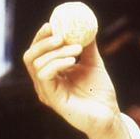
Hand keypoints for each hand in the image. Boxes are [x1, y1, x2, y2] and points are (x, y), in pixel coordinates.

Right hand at [23, 23, 121, 138]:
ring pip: (38, 64)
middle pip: (30, 56)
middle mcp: (44, 82)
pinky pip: (45, 75)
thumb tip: (85, 25)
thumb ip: (87, 46)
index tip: (52, 23)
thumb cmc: (99, 91)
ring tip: (77, 49)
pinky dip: (57, 63)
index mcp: (50, 72)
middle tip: (59, 34)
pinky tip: (73, 60)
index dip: (41, 37)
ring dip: (57, 52)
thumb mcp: (92, 63)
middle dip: (42, 42)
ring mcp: (46, 91)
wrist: (109, 114)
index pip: (37, 52)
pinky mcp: (52, 99)